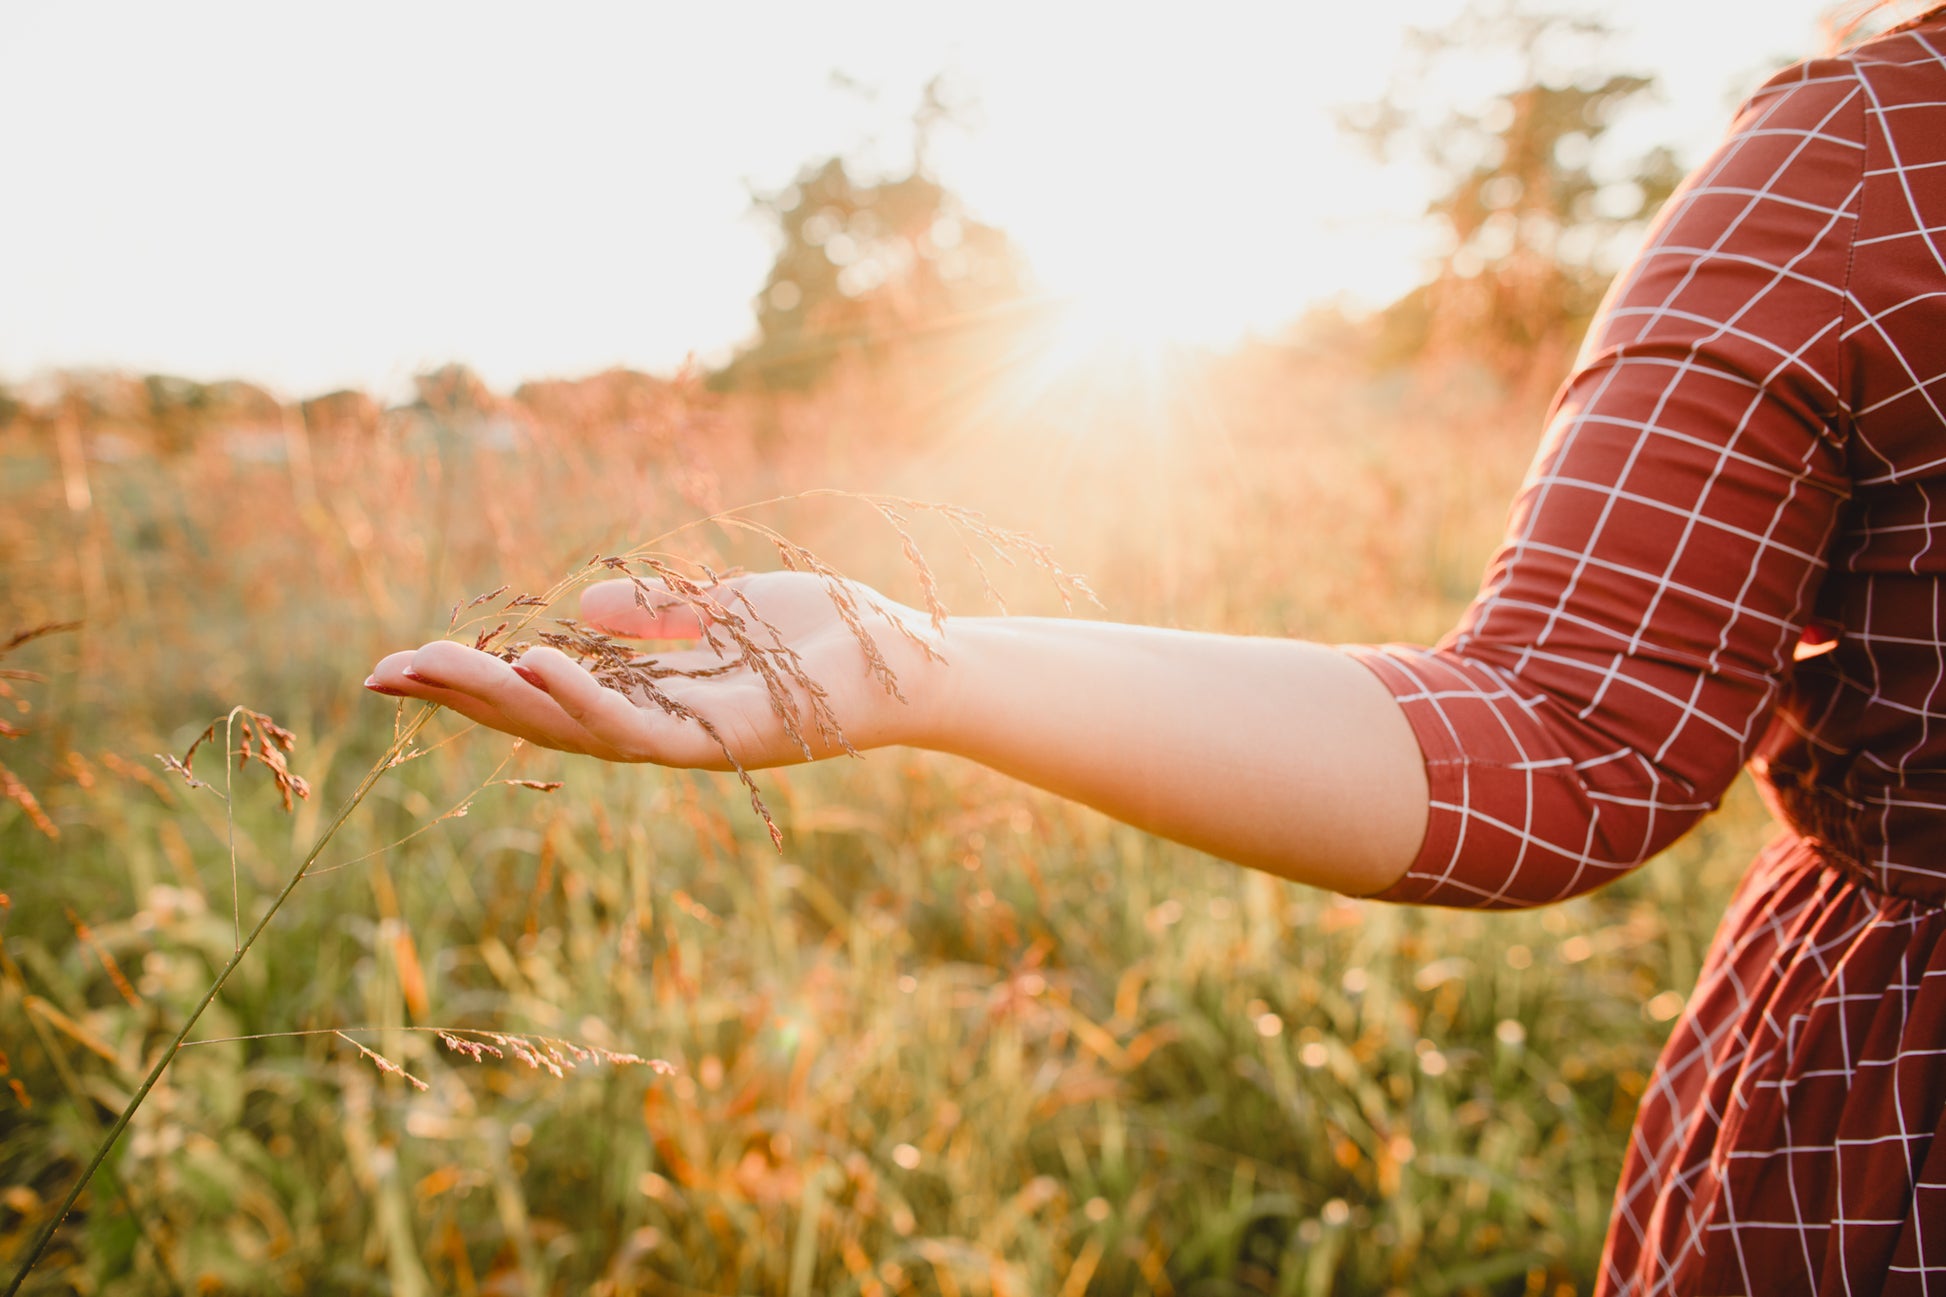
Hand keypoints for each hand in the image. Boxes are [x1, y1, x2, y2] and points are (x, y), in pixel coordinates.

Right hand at [366, 572, 945, 769]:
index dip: (477, 682)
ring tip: (431, 667)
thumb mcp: (727, 605)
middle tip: (380, 676)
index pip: (547, 694)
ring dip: (501, 698)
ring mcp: (688, 739)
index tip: (402, 662)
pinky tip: (533, 664)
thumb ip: (659, 612)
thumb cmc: (830, 633)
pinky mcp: (724, 740)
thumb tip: (579, 610)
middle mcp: (660, 727)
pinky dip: (583, 698)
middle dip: (462, 698)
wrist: (914, 660)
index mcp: (655, 695)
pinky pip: (639, 729)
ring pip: (573, 730)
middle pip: (541, 719)